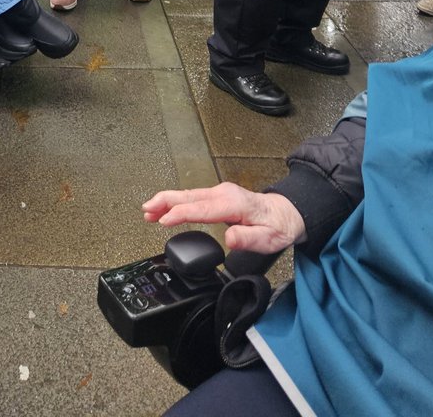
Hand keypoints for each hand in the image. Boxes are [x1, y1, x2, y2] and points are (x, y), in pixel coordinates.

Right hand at [142, 182, 305, 254]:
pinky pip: (192, 197)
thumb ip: (247, 239)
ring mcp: (219, 193)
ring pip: (187, 195)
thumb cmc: (277, 226)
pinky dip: (176, 202)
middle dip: (164, 201)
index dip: (179, 214)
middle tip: (146, 210)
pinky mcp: (217, 196)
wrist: (286, 213)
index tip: (163, 221)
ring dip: (166, 201)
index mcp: (232, 203)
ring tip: (148, 210)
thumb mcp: (268, 239)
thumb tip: (228, 239)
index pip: (200, 208)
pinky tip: (167, 208)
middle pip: (187, 196)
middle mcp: (223, 194)